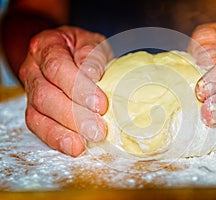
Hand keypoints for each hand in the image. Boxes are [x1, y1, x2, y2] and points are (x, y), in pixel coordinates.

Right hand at [19, 26, 112, 156]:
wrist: (67, 53)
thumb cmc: (83, 50)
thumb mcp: (92, 43)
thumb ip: (92, 55)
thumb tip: (92, 74)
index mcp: (46, 46)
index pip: (57, 67)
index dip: (78, 87)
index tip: (100, 104)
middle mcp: (33, 69)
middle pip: (45, 94)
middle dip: (74, 115)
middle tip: (98, 129)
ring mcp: (30, 91)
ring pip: (38, 114)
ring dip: (65, 130)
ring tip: (89, 139)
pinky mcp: (34, 110)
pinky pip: (39, 127)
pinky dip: (57, 138)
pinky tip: (75, 146)